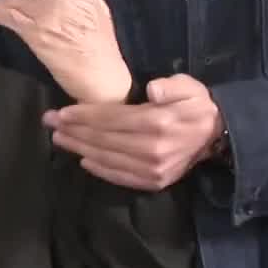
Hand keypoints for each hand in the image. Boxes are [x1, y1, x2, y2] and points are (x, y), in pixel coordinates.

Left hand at [44, 74, 224, 189]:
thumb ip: (171, 86)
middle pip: (104, 139)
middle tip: (50, 124)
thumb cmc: (197, 105)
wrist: (217, 135)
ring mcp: (154, 169)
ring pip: (108, 158)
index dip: (83, 115)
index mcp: (159, 122)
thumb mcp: (188, 86)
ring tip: (60, 139)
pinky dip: (101, 170)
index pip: (111, 119)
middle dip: (74, 130)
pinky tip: (84, 161)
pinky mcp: (155, 181)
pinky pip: (121, 177)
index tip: (61, 112)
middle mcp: (153, 149)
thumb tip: (152, 90)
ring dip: (81, 149)